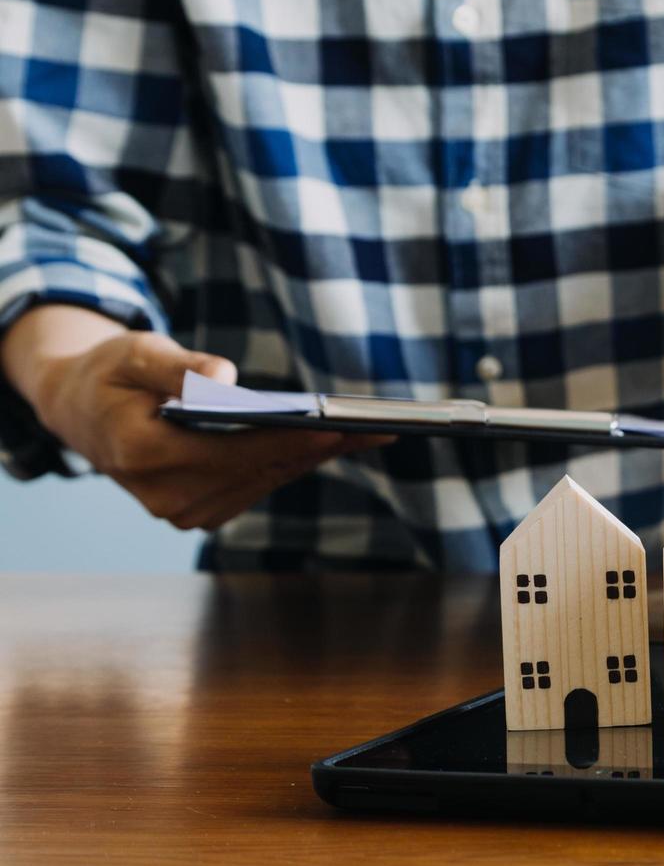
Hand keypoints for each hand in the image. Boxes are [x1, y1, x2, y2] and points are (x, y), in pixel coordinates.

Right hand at [9, 314, 384, 529]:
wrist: (80, 412)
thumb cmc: (109, 374)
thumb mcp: (135, 353)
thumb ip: (178, 366)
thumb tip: (224, 378)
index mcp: (144, 456)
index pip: (236, 451)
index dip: (291, 439)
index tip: (338, 427)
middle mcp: (166, 496)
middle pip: (262, 469)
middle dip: (322, 446)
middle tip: (381, 427)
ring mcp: (183, 511)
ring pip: (267, 481)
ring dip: (316, 456)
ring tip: (370, 432)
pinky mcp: (199, 513)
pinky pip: (258, 485)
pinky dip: (294, 463)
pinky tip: (332, 443)